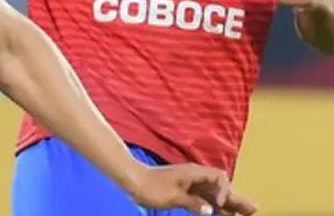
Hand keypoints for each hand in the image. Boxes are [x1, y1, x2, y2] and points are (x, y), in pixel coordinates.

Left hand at [126, 163, 256, 214]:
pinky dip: (213, 205)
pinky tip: (220, 213)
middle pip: (220, 186)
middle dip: (235, 197)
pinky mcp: (184, 190)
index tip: (220, 205)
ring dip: (227, 203)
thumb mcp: (172, 196)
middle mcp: (195, 176)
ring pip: (214, 193)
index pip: (219, 178)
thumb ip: (193, 203)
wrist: (131, 180)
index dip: (224, 191)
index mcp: (193, 173)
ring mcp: (190, 183)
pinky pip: (204, 197)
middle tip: (253, 210)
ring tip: (242, 213)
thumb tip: (211, 210)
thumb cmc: (150, 186)